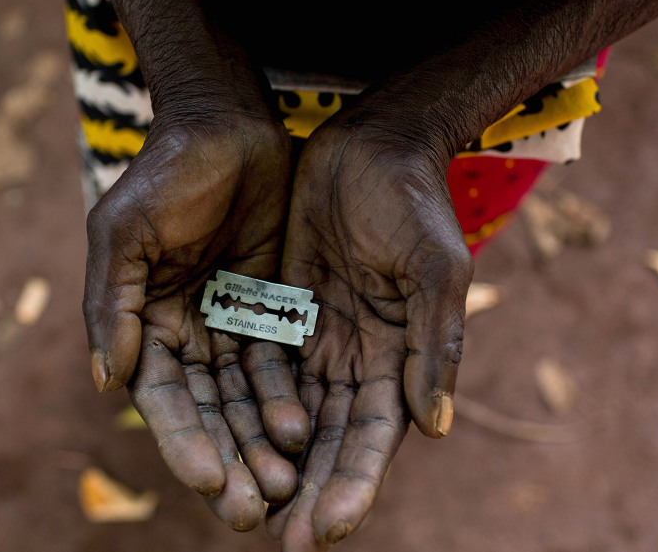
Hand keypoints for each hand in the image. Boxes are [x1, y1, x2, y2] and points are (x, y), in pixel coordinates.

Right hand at [83, 113, 309, 529]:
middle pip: (206, 413)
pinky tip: (304, 432)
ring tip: (285, 486)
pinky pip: (281, 365)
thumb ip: (110, 304)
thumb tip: (106, 382)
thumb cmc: (166, 172)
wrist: (227, 123)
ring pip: (245, 400)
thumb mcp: (124, 230)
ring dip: (259, 444)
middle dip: (226, 461)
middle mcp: (185, 334)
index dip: (183, 442)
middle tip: (252, 511)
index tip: (208, 482)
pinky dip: (287, 400)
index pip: (162, 399)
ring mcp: (230, 324)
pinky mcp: (272, 309)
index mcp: (142, 323)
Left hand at [271, 120, 472, 549]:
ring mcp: (317, 338)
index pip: (373, 437)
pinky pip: (258, 369)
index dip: (352, 485)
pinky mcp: (281, 311)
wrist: (373, 144)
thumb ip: (435, 345)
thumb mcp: (435, 268)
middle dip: (306, 491)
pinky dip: (244, 408)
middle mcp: (356, 359)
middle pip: (327, 441)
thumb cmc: (414, 203)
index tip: (325, 531)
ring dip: (269, 462)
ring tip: (243, 509)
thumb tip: (435, 429)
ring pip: (288, 415)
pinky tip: (222, 443)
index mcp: (399, 358)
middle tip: (275, 540)